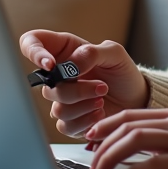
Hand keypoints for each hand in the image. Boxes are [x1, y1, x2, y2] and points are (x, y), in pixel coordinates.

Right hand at [18, 30, 148, 138]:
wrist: (136, 99)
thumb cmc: (123, 72)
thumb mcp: (114, 54)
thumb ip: (91, 53)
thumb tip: (71, 65)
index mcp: (64, 50)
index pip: (30, 43)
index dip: (33, 52)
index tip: (51, 64)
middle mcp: (58, 75)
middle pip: (46, 85)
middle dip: (75, 89)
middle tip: (101, 86)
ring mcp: (62, 99)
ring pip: (56, 108)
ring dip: (83, 105)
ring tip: (102, 99)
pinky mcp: (69, 120)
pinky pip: (64, 125)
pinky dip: (85, 120)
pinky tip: (99, 113)